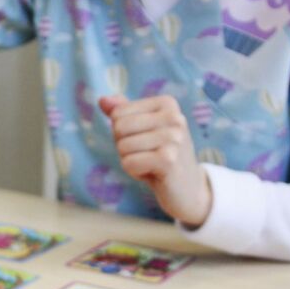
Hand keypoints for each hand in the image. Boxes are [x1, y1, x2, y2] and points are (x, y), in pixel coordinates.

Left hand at [99, 95, 212, 226]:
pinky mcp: (169, 159)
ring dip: (130, 160)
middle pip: (119, 128)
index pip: (118, 113)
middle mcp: (174, 116)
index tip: (145, 141)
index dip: (123, 133)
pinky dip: (134, 172)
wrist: (188, 188)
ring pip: (122, 146)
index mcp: (167, 103)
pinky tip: (154, 173)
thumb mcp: (141, 131)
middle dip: (124, 146)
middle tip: (147, 154)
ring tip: (152, 164)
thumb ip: (123, 113)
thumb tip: (102, 100)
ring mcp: (174, 137)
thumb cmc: (160, 156)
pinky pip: (129, 163)